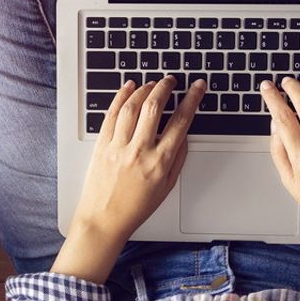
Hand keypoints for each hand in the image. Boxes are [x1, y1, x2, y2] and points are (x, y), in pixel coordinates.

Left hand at [70, 76, 206, 242]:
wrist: (104, 220)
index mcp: (160, 162)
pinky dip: (121, 97)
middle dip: (166, 87)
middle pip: (155, 106)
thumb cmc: (135, 207)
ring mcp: (118, 146)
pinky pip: (112, 114)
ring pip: (133, 106)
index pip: (181, 120)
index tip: (197, 87)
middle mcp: (140, 151)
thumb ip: (178, 158)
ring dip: (145, 89)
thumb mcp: (167, 186)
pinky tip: (129, 88)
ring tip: (153, 83)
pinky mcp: (101, 145)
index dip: (192, 98)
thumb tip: (184, 133)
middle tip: (172, 80)